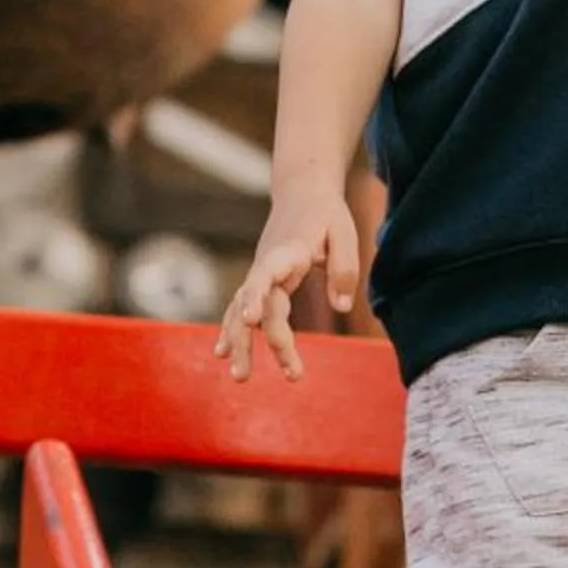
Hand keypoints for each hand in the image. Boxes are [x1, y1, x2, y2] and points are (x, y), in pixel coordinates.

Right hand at [214, 183, 359, 381]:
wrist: (303, 190)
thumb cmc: (326, 213)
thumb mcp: (344, 232)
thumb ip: (345, 268)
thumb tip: (341, 307)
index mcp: (286, 252)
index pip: (266, 277)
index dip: (256, 297)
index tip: (250, 320)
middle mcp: (265, 265)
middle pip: (253, 305)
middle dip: (249, 340)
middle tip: (246, 375)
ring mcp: (259, 274)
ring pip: (241, 310)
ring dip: (238, 342)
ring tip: (240, 377)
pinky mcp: (260, 281)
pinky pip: (241, 308)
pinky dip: (231, 329)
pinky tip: (222, 353)